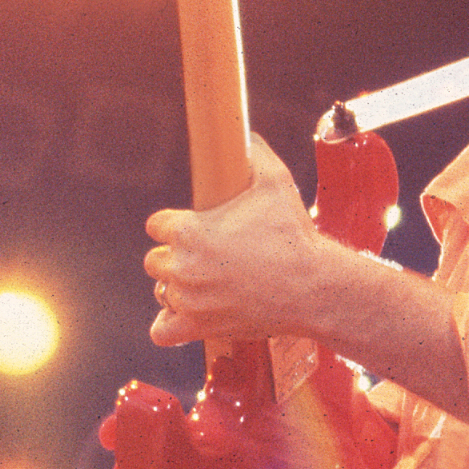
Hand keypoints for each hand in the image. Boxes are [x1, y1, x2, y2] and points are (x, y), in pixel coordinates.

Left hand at [142, 134, 337, 346]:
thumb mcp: (276, 183)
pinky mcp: (199, 327)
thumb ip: (256, 154)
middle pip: (155, 260)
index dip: (174, 225)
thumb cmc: (294, 237)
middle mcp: (182, 265)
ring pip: (162, 291)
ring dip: (178, 287)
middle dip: (177, 257)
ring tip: (207, 284)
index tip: (194, 229)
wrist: (314, 287)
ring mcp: (189, 298)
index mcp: (189, 230)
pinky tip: (187, 315)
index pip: (156, 225)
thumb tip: (247, 136)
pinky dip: (169, 325)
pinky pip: (162, 332)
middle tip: (208, 257)